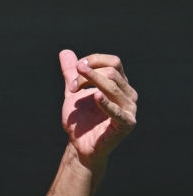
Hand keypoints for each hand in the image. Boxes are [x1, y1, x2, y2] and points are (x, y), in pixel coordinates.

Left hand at [59, 50, 137, 168]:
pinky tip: (95, 96)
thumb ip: (71, 73)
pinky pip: (118, 111)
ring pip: (114, 87)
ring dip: (91, 83)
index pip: (113, 62)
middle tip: (70, 86)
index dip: (93, 61)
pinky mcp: (127, 124)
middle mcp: (128, 94)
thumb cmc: (81, 118)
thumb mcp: (73, 92)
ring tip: (73, 89)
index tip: (75, 68)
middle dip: (87, 75)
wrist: (80, 143)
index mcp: (120, 84)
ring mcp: (130, 109)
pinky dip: (106, 103)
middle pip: (112, 72)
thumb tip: (65, 52)